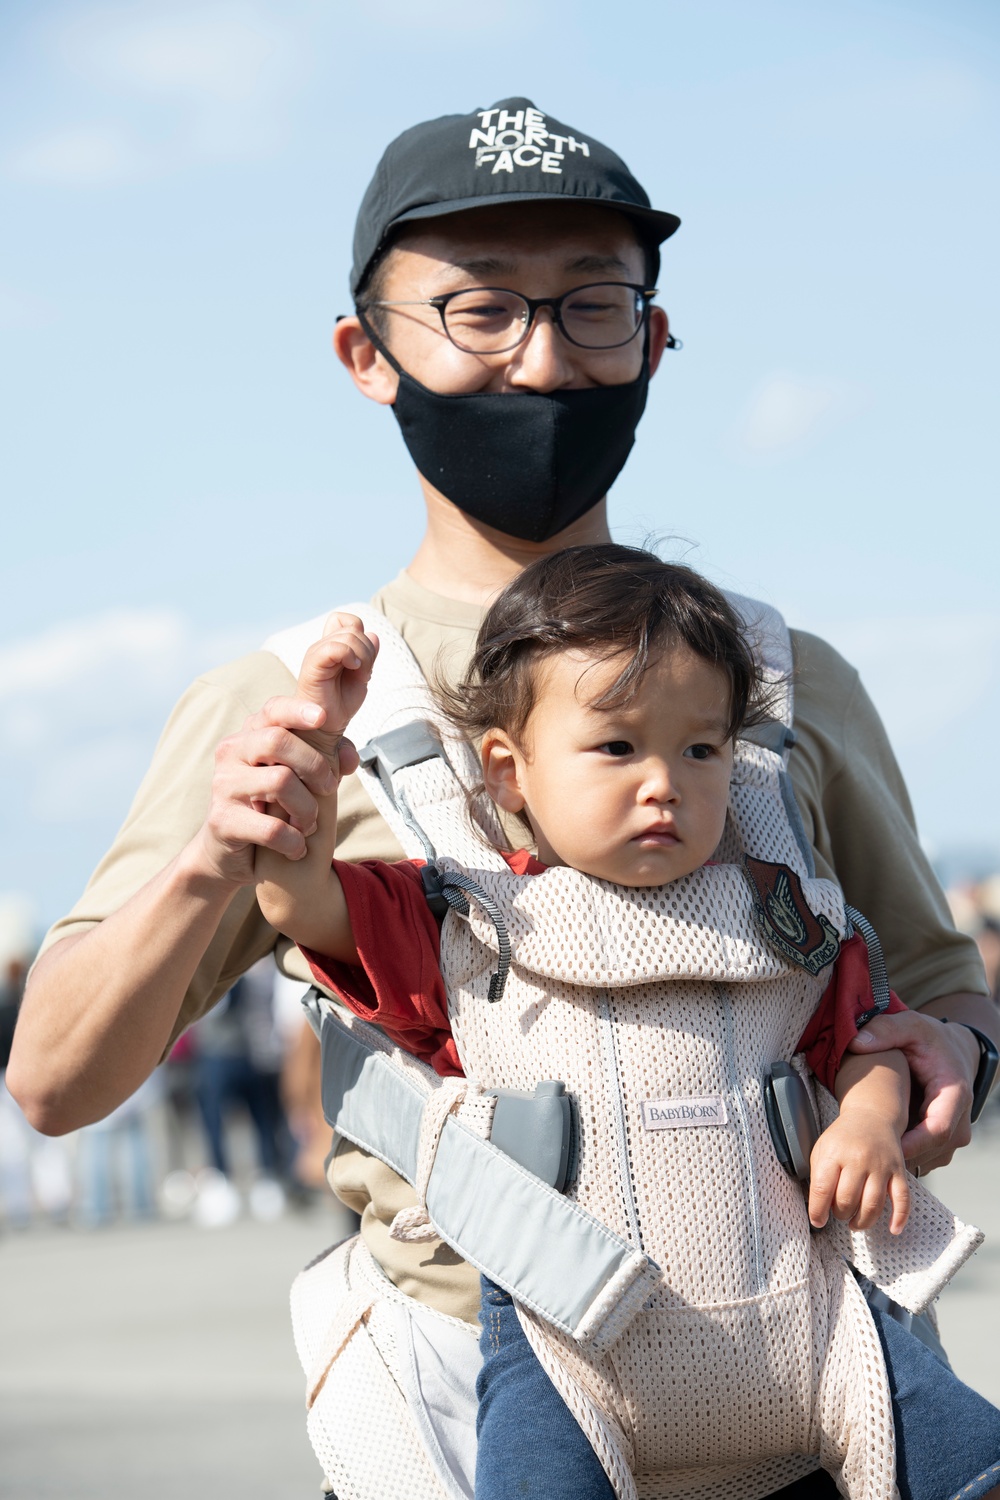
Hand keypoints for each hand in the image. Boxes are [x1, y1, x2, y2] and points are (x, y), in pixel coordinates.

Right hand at [192, 697, 347, 885]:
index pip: (273, 710)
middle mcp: (232, 753)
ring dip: (307, 810)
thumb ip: (326, 760)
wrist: (230, 853)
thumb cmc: (269, 807)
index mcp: (250, 736)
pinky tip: (295, 846)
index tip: (322, 718)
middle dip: (315, 766)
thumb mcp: (298, 778)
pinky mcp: (222, 820)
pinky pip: (272, 827)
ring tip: (307, 826)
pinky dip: (293, 841)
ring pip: (280, 782)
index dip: (298, 710)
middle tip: (328, 788)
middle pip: (277, 741)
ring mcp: (223, 785)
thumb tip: (350, 758)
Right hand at [295, 613, 379, 760]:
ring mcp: (316, 654)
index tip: (364, 662)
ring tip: (359, 676)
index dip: (363, 636)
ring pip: (349, 635)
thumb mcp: (362, 675)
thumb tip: (374, 634)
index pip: (349, 621)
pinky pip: (334, 647)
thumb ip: (368, 654)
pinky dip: (351, 656)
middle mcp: (322, 646)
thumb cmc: (341, 703)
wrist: (326, 727)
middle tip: (364, 674)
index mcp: (332, 646)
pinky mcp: (312, 666)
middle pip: (353, 627)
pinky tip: (354, 671)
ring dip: (363, 656)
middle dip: (367, 650)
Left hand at [808, 1110, 909, 1234]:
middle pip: (847, 1200)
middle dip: (840, 1214)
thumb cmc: (842, 1139)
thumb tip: (818, 1210)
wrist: (871, 1116)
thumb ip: (818, 1178)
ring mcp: (881, 1165)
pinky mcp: (899, 1171)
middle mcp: (858, 1159)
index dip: (818, 1211)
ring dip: (862, 1221)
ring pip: (873, 1205)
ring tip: (854, 1222)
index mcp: (834, 1153)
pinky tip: (894, 1229)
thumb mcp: (821, 1150)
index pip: (822, 1189)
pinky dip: (900, 1217)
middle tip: (839, 1213)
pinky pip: (902, 1199)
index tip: (818, 1220)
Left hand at [847, 1009, 977, 1171]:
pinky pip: (923, 1157)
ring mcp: (953, 1136)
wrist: (952, 1051)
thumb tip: (857, 1043)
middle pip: (931, 1150)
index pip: (938, 1130)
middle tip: (862, 1148)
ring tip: (866, 1144)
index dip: (910, 1143)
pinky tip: (878, 1140)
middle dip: (898, 1153)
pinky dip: (902, 1153)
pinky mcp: (942, 1144)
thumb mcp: (910, 1026)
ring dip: (899, 1155)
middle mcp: (960, 1121)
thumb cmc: (930, 1040)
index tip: (880, 1145)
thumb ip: (885, 1030)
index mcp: (955, 1095)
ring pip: (927, 1159)